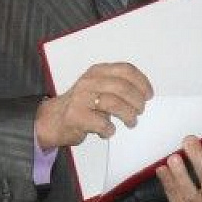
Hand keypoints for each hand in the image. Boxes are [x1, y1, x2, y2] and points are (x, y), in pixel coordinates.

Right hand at [35, 63, 152, 149]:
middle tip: (140, 111)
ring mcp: (81, 98)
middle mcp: (89, 82)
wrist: (52, 120)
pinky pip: (101, 123)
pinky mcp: (75, 116)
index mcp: (97, 71)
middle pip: (122, 87)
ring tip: (131, 123)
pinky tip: (108, 131)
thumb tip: (143, 97)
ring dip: (128, 115)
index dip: (141, 82)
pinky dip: (110, 129)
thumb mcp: (97, 88)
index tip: (149, 95)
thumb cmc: (82, 105)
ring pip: (114, 103)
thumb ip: (116, 87)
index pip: (125, 70)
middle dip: (137, 101)